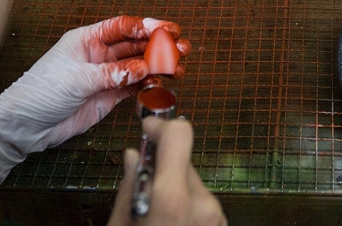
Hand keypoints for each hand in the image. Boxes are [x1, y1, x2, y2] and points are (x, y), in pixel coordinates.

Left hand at [0, 16, 189, 186]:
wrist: (25, 125)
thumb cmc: (41, 92)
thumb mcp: (77, 78)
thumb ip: (113, 74)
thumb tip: (143, 68)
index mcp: (88, 39)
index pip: (122, 27)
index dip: (146, 26)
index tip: (167, 29)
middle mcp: (99, 54)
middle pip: (135, 45)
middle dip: (159, 46)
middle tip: (182, 47)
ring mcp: (105, 75)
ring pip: (139, 66)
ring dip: (159, 66)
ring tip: (180, 68)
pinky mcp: (109, 95)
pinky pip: (134, 87)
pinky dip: (150, 85)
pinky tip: (163, 84)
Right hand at [108, 117, 226, 225]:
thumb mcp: (120, 225)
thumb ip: (129, 188)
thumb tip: (134, 157)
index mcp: (172, 199)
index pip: (178, 134)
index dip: (161, 126)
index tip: (149, 128)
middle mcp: (201, 203)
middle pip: (182, 160)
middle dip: (161, 166)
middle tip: (142, 188)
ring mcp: (215, 215)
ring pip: (190, 181)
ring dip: (173, 188)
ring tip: (156, 214)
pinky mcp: (221, 222)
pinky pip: (200, 200)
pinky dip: (185, 205)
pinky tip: (172, 222)